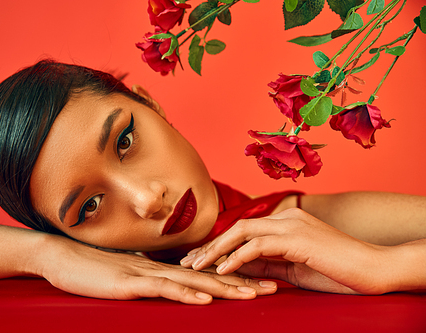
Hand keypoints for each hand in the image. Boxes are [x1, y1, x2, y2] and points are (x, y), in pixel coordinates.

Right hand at [31, 234, 277, 304]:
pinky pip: (163, 289)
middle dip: (242, 282)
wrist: (62, 256)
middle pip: (209, 276)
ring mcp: (146, 274)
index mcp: (162, 269)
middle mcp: (161, 269)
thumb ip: (148, 280)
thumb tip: (168, 285)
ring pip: (193, 281)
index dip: (234, 278)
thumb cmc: (92, 269)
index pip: (205, 274)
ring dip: (223, 288)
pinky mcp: (130, 283)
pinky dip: (186, 294)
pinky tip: (205, 300)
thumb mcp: (127, 277)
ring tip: (252, 294)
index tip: (261, 282)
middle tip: (274, 288)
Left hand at [181, 208, 393, 294]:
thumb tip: (238, 266)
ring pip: (243, 232)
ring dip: (216, 250)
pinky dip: (237, 257)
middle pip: (238, 227)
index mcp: (285, 222)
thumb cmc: (337, 271)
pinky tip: (222, 270)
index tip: (199, 258)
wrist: (375, 270)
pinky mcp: (298, 238)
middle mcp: (286, 218)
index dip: (219, 243)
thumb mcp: (294, 268)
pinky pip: (258, 245)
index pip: (244, 229)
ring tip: (197, 266)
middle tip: (188, 261)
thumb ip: (268, 263)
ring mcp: (292, 225)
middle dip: (210, 245)